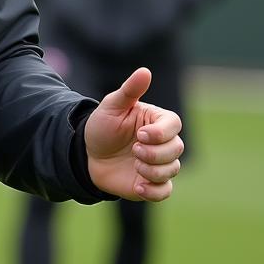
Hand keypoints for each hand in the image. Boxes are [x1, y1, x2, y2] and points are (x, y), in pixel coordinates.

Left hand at [85, 68, 182, 201]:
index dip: (161, 132)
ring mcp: (159, 164)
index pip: (174, 125)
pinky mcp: (152, 183)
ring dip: (152, 170)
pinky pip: (165, 192)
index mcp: (156, 121)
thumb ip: (130, 90)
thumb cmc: (102, 126)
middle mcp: (162, 143)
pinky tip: (137, 185)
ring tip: (133, 165)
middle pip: (177, 148)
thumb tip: (145, 71)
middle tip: (134, 150)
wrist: (87, 154)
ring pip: (172, 169)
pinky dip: (154, 191)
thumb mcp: (112, 106)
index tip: (140, 135)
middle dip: (156, 152)